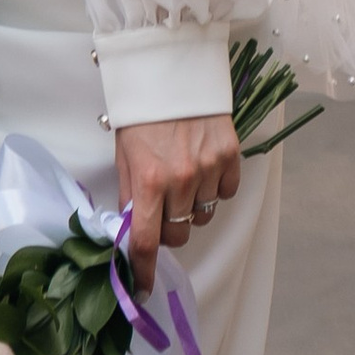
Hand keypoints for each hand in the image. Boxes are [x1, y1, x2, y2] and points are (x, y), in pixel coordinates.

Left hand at [113, 114, 239, 289]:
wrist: (171, 67)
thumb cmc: (142, 112)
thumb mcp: (125, 154)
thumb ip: (132, 195)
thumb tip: (133, 232)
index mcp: (148, 180)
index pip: (146, 243)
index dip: (143, 272)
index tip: (143, 288)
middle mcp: (180, 179)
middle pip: (178, 233)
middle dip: (169, 226)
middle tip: (162, 203)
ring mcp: (208, 168)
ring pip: (203, 215)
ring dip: (192, 205)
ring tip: (183, 173)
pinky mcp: (229, 155)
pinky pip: (225, 193)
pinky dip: (215, 187)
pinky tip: (203, 165)